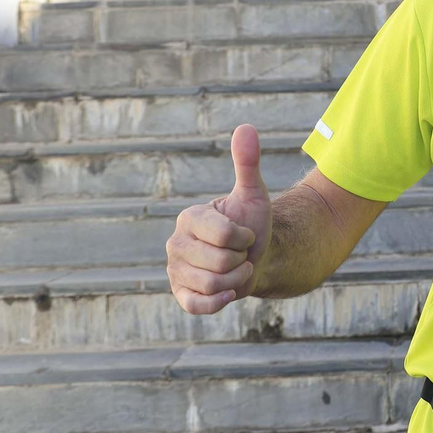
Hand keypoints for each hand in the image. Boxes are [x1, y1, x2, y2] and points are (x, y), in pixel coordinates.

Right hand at [167, 125, 271, 313]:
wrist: (257, 259)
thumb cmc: (252, 225)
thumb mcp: (253, 194)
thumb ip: (247, 163)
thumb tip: (246, 127)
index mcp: (188, 218)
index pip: (225, 235)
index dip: (245, 238)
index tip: (245, 234)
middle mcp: (175, 244)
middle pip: (220, 261)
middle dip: (241, 260)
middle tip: (240, 254)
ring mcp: (175, 271)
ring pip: (213, 284)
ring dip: (236, 279)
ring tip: (236, 269)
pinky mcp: (181, 294)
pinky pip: (196, 305)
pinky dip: (216, 301)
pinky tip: (228, 292)